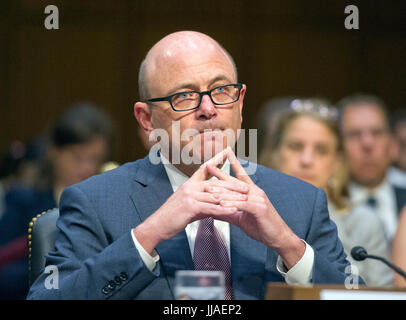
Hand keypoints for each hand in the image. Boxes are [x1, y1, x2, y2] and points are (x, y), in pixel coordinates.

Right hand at [133, 147, 248, 253]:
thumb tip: (213, 205)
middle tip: (246, 187)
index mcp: (189, 184)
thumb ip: (201, 202)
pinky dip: (223, 209)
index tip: (227, 151)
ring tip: (244, 199)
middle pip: (215, 183)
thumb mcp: (188, 205)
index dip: (216, 159)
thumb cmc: (172, 216)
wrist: (157, 225)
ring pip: (215, 195)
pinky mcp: (190, 207)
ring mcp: (189, 196)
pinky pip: (210, 207)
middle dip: (232, 185)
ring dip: (231, 198)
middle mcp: (190, 187)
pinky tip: (233, 210)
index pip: (205, 168)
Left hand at [205, 150, 305, 268]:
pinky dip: (231, 204)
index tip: (225, 152)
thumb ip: (228, 213)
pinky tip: (221, 204)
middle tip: (207, 165)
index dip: (233, 162)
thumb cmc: (262, 227)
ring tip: (208, 187)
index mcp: (252, 192)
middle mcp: (255, 192)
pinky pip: (243, 204)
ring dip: (221, 190)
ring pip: (236, 193)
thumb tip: (214, 212)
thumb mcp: (241, 219)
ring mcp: (258, 199)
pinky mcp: (259, 208)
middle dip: (220, 173)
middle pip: (235, 180)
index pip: (241, 174)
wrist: (278, 238)